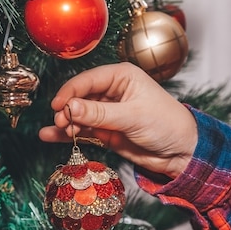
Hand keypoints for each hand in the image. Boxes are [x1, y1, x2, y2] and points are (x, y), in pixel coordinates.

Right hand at [38, 62, 197, 178]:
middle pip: (80, 97)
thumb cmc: (166, 124)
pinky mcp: (106, 131)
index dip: (71, 91)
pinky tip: (49, 136)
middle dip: (68, 109)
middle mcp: (112, 92)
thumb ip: (99, 113)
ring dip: (66, 123)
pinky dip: (68, 134)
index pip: (88, 80)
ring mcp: (108, 113)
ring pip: (79, 115)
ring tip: (58, 132)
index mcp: (122, 77)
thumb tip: (70, 107)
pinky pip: (82, 130)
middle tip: (62, 122)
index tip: (58, 105)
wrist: (181, 152)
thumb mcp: (132, 116)